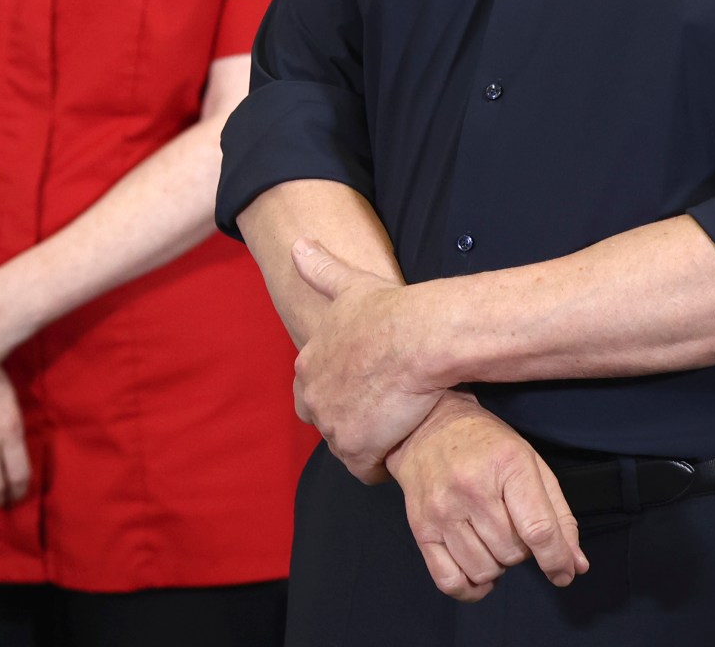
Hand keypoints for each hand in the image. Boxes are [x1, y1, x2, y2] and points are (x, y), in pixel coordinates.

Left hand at [290, 238, 443, 481]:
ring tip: (399, 429)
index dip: (339, 394)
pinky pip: (366, 470)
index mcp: (308, 365)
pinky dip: (383, 465)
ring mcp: (332, 426)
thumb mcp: (349, 285)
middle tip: (385, 412)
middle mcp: (313, 397)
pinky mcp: (357, 449)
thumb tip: (297, 245)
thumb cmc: (389, 311)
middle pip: (327, 422)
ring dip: (371, 442)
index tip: (366, 391)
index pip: (311, 392)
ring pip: (347, 447)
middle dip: (352, 422)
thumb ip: (321, 270)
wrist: (417, 337)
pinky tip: (403, 447)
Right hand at [385, 392, 586, 601]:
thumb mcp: (531, 464)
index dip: (557, 560)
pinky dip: (469, 589)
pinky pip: (449, 580)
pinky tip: (477, 572)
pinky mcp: (420, 528)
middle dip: (521, 550)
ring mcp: (441, 510)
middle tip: (511, 527)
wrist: (425, 426)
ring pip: (484, 570)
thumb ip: (558, 515)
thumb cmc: (485, 445)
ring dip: (496, 565)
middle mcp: (471, 489)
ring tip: (491, 540)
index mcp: (507, 465)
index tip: (563, 572)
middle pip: (512, 553)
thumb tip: (574, 565)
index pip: (538, 530)